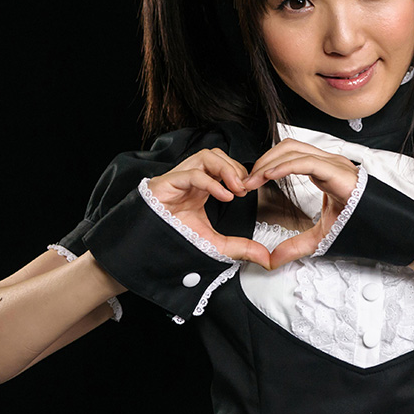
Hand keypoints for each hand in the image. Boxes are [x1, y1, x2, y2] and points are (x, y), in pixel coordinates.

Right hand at [147, 148, 270, 268]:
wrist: (147, 252)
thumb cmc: (175, 241)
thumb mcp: (215, 245)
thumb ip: (240, 247)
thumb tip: (266, 258)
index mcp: (200, 187)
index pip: (224, 165)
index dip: (240, 173)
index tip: (251, 190)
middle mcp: (189, 179)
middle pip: (216, 155)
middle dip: (235, 168)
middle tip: (245, 188)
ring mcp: (178, 179)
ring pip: (205, 156)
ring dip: (226, 169)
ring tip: (236, 189)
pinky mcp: (166, 184)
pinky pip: (191, 174)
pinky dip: (211, 182)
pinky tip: (225, 197)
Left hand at [243, 138, 359, 268]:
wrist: (386, 229)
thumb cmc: (359, 226)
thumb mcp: (319, 238)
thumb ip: (295, 246)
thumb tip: (272, 260)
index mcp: (323, 171)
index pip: (289, 156)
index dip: (266, 165)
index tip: (249, 183)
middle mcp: (328, 162)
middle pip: (287, 147)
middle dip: (263, 160)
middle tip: (246, 181)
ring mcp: (334, 164)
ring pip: (294, 149)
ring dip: (270, 162)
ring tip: (254, 179)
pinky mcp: (338, 172)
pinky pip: (307, 161)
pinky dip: (285, 166)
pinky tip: (270, 176)